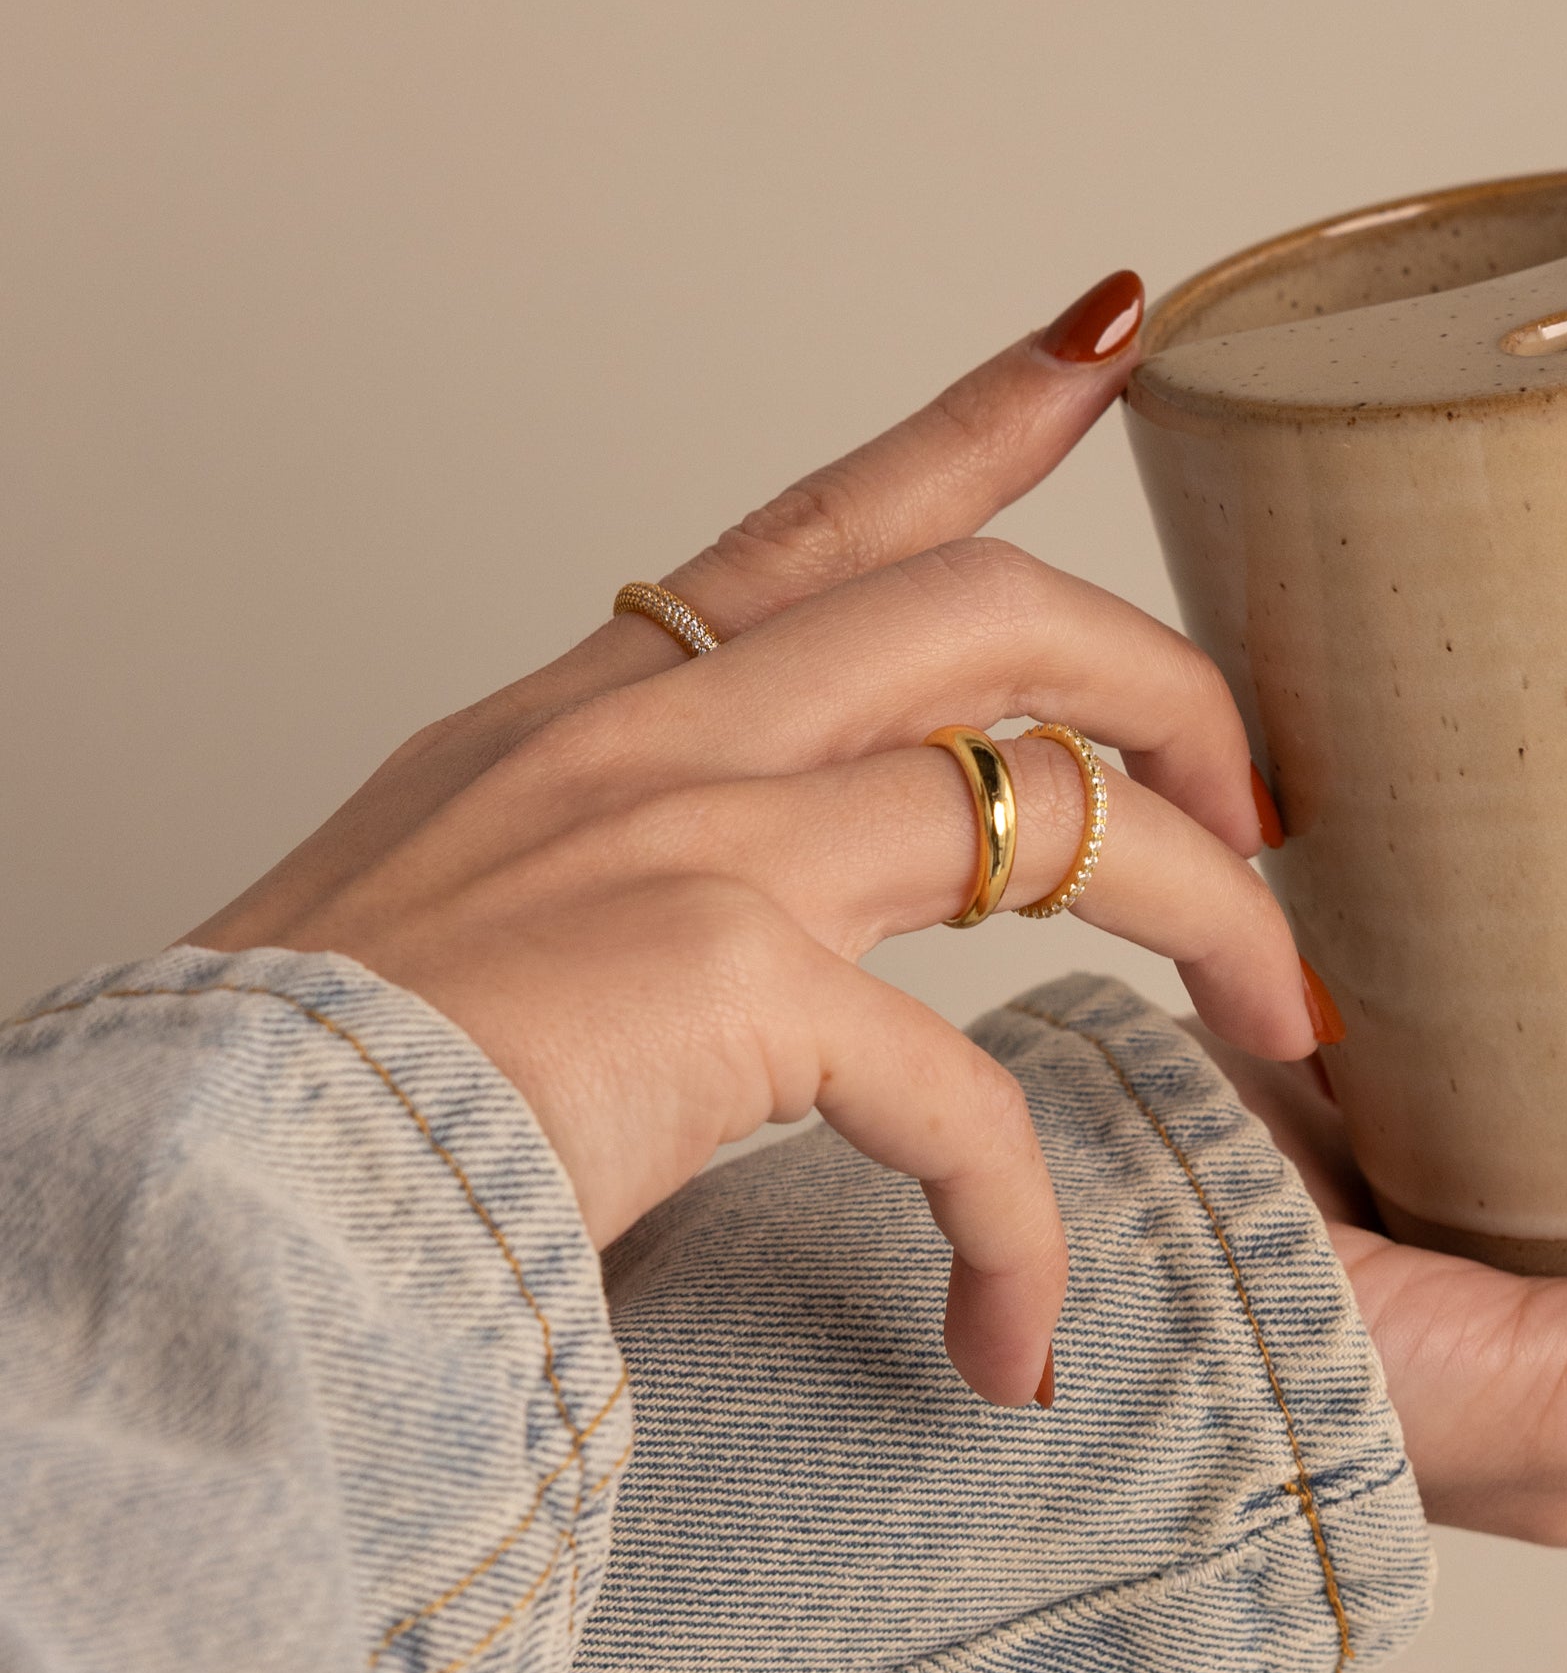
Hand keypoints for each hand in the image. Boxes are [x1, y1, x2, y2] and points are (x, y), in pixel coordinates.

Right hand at [191, 274, 1318, 1406]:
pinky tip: (1019, 1335)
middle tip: (1260, 801)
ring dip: (1208, 908)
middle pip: (996, 613)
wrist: (181, 1221)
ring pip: (1051, 805)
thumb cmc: (301, 1104)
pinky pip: (966, 1092)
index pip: (821, 519)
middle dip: (1172, 689)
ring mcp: (693, 839)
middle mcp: (653, 738)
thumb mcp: (452, 912)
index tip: (1105, 336)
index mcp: (593, 715)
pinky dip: (1020, 1227)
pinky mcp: (721, 979)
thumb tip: (717, 934)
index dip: (979, 416)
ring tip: (1279, 1018)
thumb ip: (598, 872)